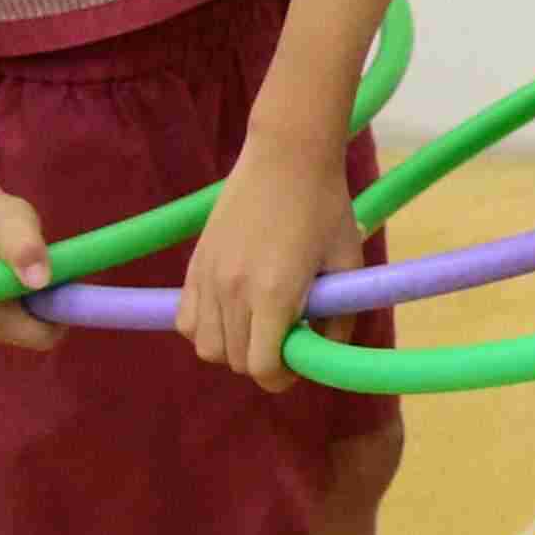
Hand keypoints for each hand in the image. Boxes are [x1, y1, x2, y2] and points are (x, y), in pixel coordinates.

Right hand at [0, 178, 58, 351]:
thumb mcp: (17, 226)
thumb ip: (27, 252)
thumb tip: (38, 283)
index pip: (42, 338)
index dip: (60, 313)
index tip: (63, 283)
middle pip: (27, 333)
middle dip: (41, 306)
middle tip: (39, 268)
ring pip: (13, 327)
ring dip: (24, 303)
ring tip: (16, 268)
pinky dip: (6, 302)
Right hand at [179, 133, 365, 386]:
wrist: (286, 157)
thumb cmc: (326, 206)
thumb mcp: (348, 261)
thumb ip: (341, 313)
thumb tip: (327, 351)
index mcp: (275, 293)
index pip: (262, 366)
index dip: (281, 377)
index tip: (297, 366)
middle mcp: (233, 291)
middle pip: (234, 360)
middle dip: (261, 362)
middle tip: (286, 342)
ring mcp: (208, 277)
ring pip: (205, 345)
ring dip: (232, 348)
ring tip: (259, 326)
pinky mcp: (194, 265)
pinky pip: (185, 319)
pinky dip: (205, 327)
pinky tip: (232, 312)